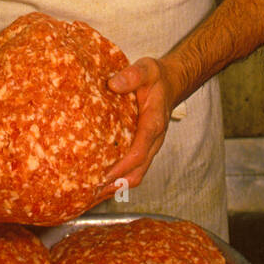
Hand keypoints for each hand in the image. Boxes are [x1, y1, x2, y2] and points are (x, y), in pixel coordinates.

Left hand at [91, 57, 176, 204]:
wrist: (171, 83)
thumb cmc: (156, 78)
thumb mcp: (147, 69)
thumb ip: (132, 75)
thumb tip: (113, 84)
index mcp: (154, 123)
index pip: (139, 151)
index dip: (122, 166)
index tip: (104, 174)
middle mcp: (153, 140)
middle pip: (138, 171)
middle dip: (116, 184)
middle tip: (92, 190)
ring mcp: (149, 147)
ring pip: (136, 175)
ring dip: (116, 186)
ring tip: (93, 193)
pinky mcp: (144, 148)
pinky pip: (134, 169)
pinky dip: (119, 179)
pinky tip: (101, 182)